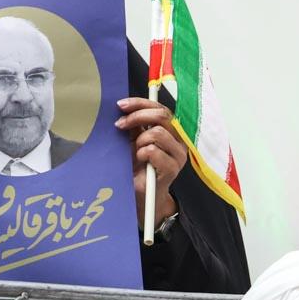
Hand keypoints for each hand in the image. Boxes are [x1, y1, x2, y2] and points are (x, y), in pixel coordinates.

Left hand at [116, 97, 185, 228]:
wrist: (141, 196)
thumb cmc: (138, 168)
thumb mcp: (134, 141)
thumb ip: (135, 125)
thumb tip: (124, 106)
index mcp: (171, 131)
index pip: (160, 108)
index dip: (140, 103)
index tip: (121, 105)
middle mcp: (178, 140)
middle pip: (162, 115)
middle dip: (137, 117)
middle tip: (120, 125)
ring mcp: (178, 154)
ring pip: (157, 133)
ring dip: (140, 141)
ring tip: (135, 152)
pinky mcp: (173, 168)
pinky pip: (153, 151)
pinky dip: (141, 154)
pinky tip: (140, 162)